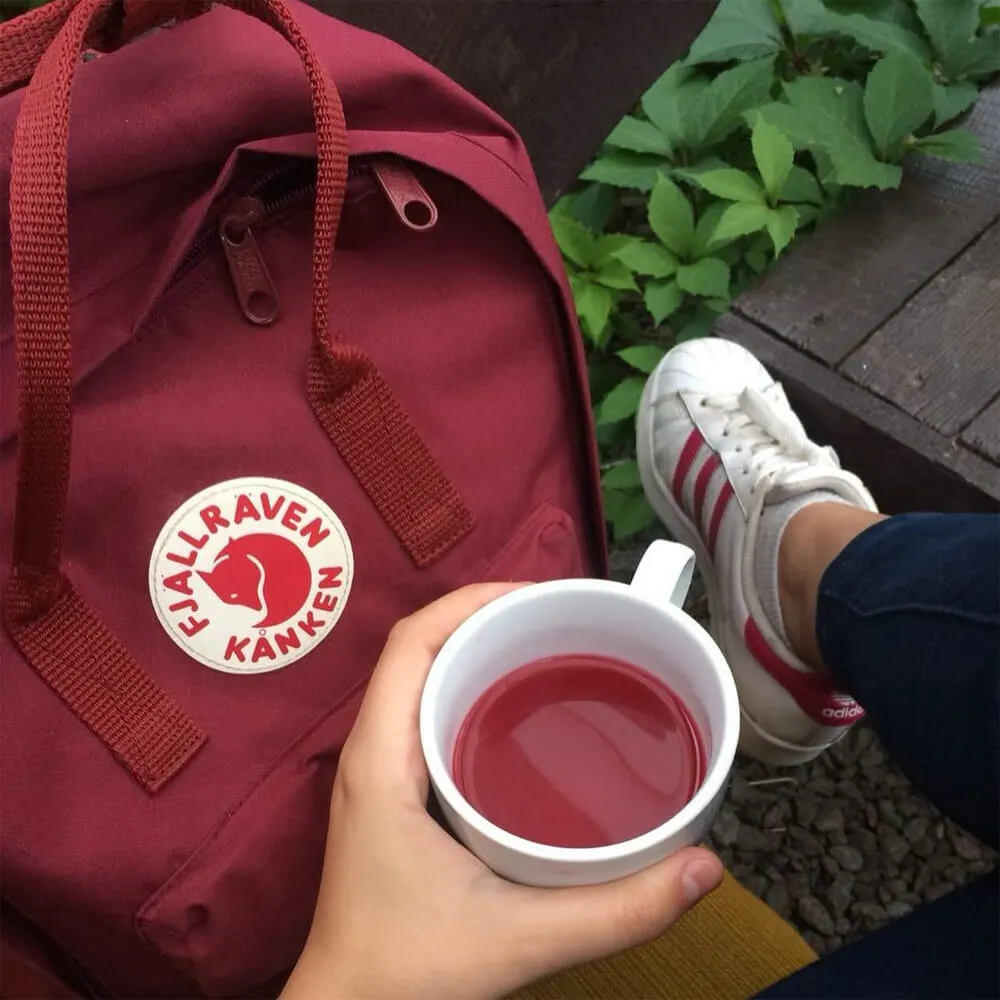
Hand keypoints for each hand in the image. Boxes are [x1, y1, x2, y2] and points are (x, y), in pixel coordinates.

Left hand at [282, 584, 722, 999]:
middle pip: (421, 647)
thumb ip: (618, 909)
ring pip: (424, 679)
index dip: (473, 600)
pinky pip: (430, 715)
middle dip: (489, 618)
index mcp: (381, 758)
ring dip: (481, 653)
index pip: (412, 640)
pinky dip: (475, 694)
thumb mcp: (521, 938)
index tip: (543, 595)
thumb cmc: (408, 974)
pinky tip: (525, 716)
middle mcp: (372, 751)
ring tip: (553, 651)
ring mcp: (378, 771)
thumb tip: (704, 867)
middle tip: (566, 620)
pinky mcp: (393, 793)